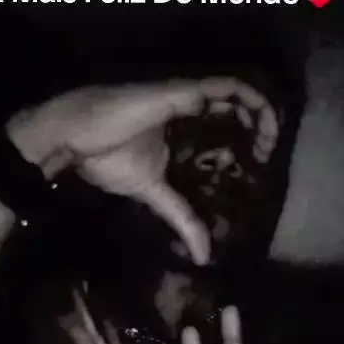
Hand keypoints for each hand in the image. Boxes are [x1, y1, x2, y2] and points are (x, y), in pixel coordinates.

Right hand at [8, 78, 278, 265]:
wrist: (73, 138)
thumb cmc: (106, 156)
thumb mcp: (153, 193)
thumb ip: (181, 218)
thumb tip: (203, 256)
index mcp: (182, 128)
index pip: (224, 125)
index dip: (247, 138)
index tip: (257, 163)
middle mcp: (189, 109)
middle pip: (237, 108)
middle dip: (261, 126)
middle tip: (267, 153)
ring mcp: (187, 97)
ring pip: (238, 93)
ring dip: (263, 112)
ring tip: (270, 138)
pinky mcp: (182, 91)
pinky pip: (226, 87)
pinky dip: (251, 99)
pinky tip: (261, 120)